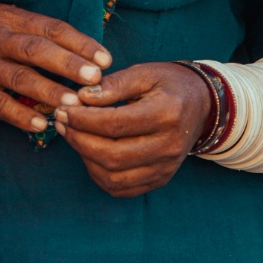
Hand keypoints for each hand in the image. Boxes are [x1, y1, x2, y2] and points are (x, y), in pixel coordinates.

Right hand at [0, 0, 108, 132]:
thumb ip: (29, 28)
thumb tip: (77, 46)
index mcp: (5, 17)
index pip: (48, 28)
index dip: (78, 43)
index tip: (105, 58)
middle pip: (35, 49)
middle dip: (68, 64)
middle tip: (96, 79)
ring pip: (18, 78)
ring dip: (49, 91)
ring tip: (75, 105)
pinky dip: (19, 115)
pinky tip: (40, 125)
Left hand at [56, 61, 211, 196]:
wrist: (202, 105)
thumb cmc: (168, 85)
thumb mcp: (144, 73)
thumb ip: (112, 84)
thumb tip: (81, 97)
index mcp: (167, 115)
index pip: (114, 124)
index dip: (81, 119)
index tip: (63, 109)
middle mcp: (170, 146)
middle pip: (112, 155)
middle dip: (77, 139)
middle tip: (61, 121)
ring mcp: (167, 167)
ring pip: (114, 176)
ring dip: (84, 158)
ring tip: (72, 135)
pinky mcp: (161, 179)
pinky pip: (122, 189)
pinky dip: (99, 175)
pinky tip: (89, 154)